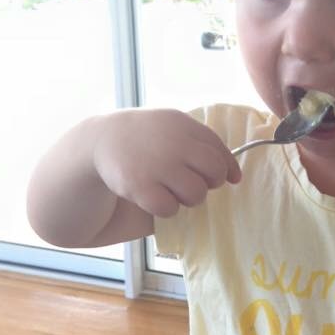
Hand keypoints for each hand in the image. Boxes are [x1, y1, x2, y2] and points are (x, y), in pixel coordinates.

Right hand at [93, 108, 240, 216]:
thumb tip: (235, 176)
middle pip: (214, 172)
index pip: (219, 150)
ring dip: (188, 198)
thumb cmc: (144, 139)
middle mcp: (174, 143)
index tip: (227, 178)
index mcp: (183, 125)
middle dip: (210, 183)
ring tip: (171, 190)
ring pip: (196, 194)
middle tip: (193, 183)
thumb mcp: (173, 129)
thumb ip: (203, 145)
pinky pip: (170, 208)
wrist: (98, 141)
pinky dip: (166, 209)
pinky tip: (154, 198)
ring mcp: (157, 165)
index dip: (226, 168)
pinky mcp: (140, 186)